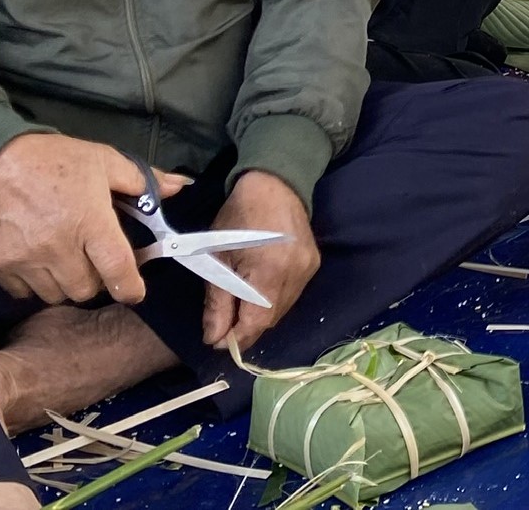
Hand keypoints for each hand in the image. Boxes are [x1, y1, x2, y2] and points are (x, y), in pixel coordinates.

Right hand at [0, 134, 187, 306]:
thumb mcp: (106, 162)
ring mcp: (27, 259)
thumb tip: (179, 187)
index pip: (118, 270)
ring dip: (66, 283)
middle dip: (97, 279)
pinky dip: (35, 284)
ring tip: (66, 258)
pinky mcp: (1, 264)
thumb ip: (144, 180)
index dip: (130, 287)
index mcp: (91, 222)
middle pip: (87, 289)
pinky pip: (24, 293)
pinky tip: (40, 261)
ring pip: (56, 294)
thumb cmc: (58, 160)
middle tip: (93, 259)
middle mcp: (59, 247)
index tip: (134, 291)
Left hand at [201, 170, 318, 351]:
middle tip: (223, 327)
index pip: (256, 322)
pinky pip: (291, 295)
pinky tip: (258, 293)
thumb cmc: (238, 217)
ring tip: (238, 310)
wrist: (274, 184)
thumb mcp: (217, 257)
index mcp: (269, 271)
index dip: (236, 338)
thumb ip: (217, 302)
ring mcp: (308, 270)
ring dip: (260, 316)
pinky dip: (272, 301)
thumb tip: (214, 338)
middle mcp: (295, 274)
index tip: (217, 343)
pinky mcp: (313, 265)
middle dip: (246, 328)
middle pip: (271, 319)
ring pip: (282, 310)